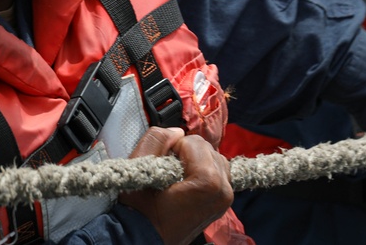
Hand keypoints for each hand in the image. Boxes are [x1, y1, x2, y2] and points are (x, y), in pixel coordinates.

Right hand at [119, 127, 232, 244]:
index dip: (171, 148)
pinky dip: (201, 170)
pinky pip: (217, 171)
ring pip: (213, 157)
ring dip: (193, 160)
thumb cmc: (141, 211)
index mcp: (209, 182)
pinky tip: (185, 181)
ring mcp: (225, 198)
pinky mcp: (223, 201)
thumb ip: (156, 140)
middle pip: (206, 147)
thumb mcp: (140, 168)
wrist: (145, 239)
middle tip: (166, 170)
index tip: (161, 164)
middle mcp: (224, 190)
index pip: (193, 142)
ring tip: (175, 176)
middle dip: (184, 153)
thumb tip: (175, 131)